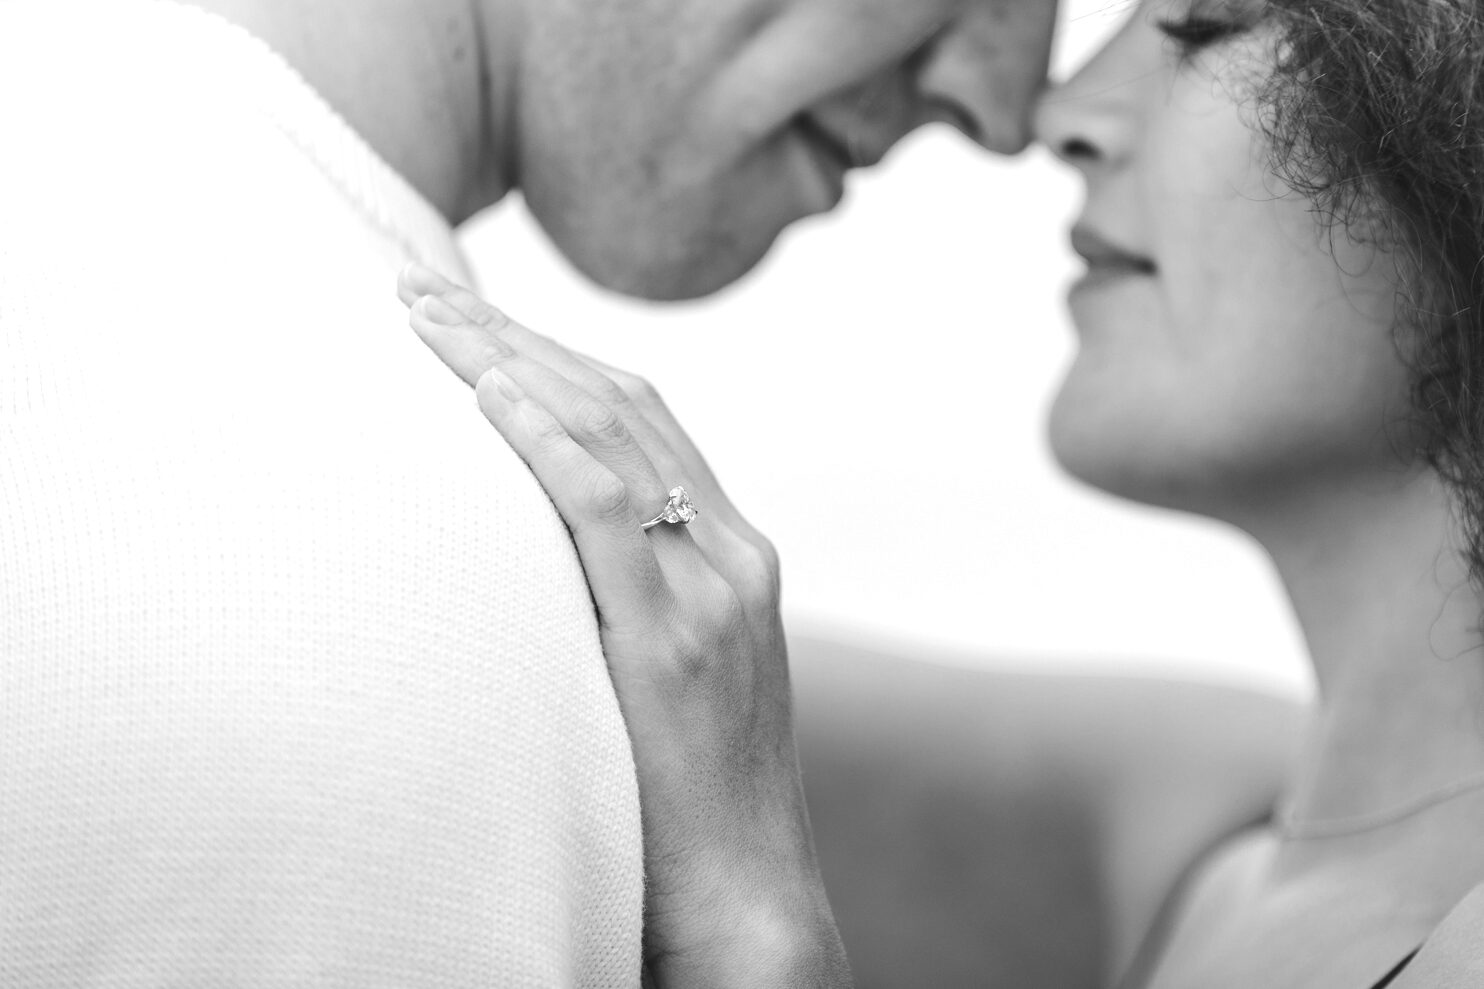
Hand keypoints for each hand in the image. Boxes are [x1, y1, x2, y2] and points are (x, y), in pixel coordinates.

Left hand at [397, 264, 850, 987]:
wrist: (746, 893)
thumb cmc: (686, 795)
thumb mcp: (666, 671)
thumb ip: (628, 596)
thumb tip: (529, 551)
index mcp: (735, 555)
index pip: (642, 416)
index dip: (552, 353)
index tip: (470, 313)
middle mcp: (735, 554)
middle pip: (624, 403)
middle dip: (518, 335)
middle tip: (423, 286)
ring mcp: (718, 591)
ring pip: (615, 436)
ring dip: (513, 364)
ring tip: (428, 315)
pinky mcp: (682, 639)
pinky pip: (613, 511)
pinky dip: (549, 441)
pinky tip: (488, 393)